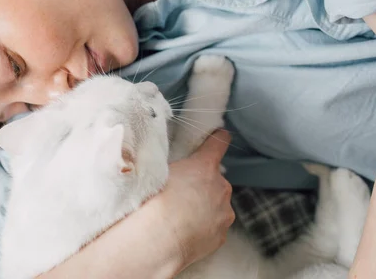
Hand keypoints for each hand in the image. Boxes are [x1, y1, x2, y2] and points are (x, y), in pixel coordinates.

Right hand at [38, 130, 233, 278]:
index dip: (217, 137)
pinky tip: (186, 228)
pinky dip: (205, 225)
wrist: (157, 241)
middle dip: (202, 181)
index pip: (218, 142)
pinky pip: (215, 224)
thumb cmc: (152, 204)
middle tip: (181, 190)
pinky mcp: (221, 235)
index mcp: (204, 166)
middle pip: (215, 177)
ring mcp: (223, 213)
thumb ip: (167, 163)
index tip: (219, 135)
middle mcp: (220, 187)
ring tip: (181, 213)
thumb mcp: (156, 170)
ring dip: (205, 204)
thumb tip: (158, 158)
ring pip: (217, 202)